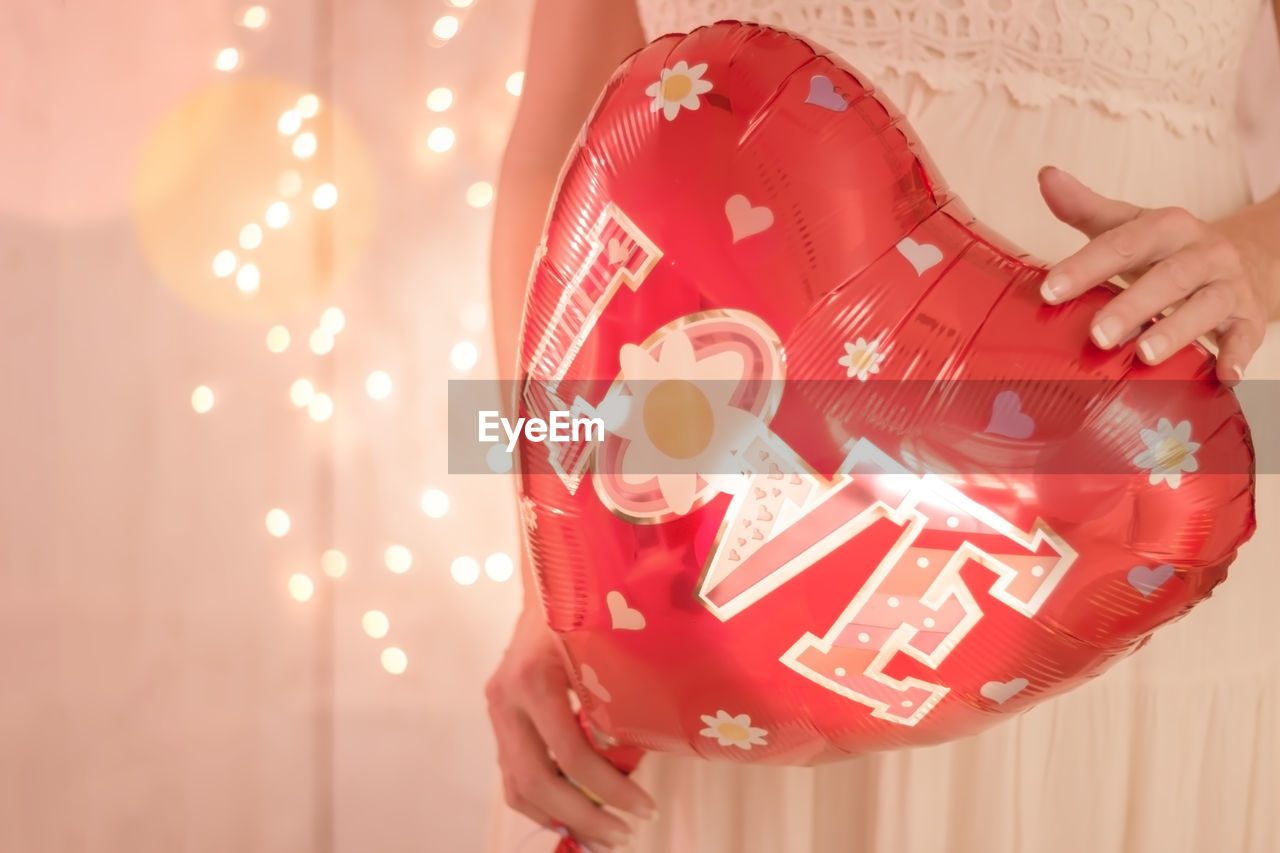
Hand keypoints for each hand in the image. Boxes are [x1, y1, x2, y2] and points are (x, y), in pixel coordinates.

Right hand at [485, 605, 655, 850]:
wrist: (546, 578)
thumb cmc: (585, 604)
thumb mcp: (605, 639)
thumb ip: (622, 687)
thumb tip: (662, 742)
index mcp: (534, 678)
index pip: (572, 754)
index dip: (611, 789)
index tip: (645, 807)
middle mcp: (506, 698)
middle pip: (538, 781)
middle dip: (585, 816)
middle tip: (624, 834)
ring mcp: (497, 709)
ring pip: (518, 786)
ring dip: (561, 817)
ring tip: (602, 834)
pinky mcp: (500, 717)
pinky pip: (513, 774)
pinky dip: (542, 802)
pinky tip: (575, 812)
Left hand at [1037, 166, 1274, 384]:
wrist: (1244, 256)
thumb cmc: (1166, 249)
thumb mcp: (1130, 225)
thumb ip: (1085, 208)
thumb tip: (1046, 175)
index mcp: (1168, 227)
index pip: (1124, 242)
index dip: (1085, 266)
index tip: (1049, 291)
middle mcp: (1203, 252)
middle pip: (1168, 277)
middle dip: (1132, 306)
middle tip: (1096, 336)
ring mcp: (1228, 285)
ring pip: (1207, 306)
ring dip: (1177, 331)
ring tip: (1145, 356)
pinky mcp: (1249, 317)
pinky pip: (1247, 336)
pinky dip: (1237, 355)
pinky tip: (1223, 376)